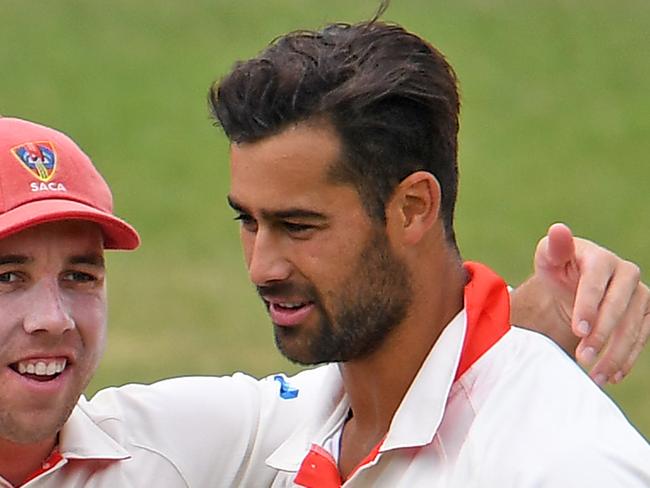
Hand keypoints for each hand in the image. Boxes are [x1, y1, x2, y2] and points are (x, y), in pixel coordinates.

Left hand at [533, 223, 649, 385]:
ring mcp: (639, 293)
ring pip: (632, 327)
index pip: (595, 284)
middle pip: (617, 307)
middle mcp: (626, 273)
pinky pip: (642, 338)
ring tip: (595, 376)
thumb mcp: (549, 257)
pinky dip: (627, 358)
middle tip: (583, 357)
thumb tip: (558, 230)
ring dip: (615, 354)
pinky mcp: (645, 312)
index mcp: (600, 258)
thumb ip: (554, 247)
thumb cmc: (559, 268)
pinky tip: (612, 375)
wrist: (574, 282)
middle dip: (601, 335)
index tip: (579, 330)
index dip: (588, 307)